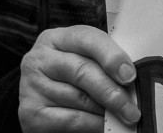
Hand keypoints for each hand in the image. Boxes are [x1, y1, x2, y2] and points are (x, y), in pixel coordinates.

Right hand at [18, 25, 140, 132]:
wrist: (44, 103)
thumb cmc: (72, 78)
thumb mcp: (86, 60)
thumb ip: (103, 63)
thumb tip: (131, 77)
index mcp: (56, 39)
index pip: (86, 39)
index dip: (111, 56)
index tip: (129, 75)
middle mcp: (39, 59)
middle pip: (82, 71)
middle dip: (112, 91)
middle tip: (132, 108)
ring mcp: (31, 86)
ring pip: (79, 98)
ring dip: (105, 110)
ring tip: (123, 116)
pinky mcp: (30, 112)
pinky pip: (70, 119)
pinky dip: (93, 124)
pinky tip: (104, 126)